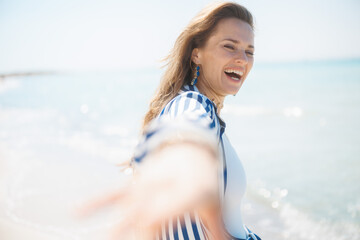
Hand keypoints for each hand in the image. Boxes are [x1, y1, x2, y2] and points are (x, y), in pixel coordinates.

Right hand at [77, 142, 218, 239]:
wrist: (191, 146)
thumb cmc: (205, 179)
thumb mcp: (214, 203)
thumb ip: (217, 229)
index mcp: (185, 194)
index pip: (166, 217)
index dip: (151, 233)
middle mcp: (163, 188)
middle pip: (144, 215)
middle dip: (137, 235)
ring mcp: (147, 183)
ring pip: (127, 206)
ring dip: (115, 226)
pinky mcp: (136, 180)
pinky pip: (114, 191)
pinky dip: (96, 202)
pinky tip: (76, 212)